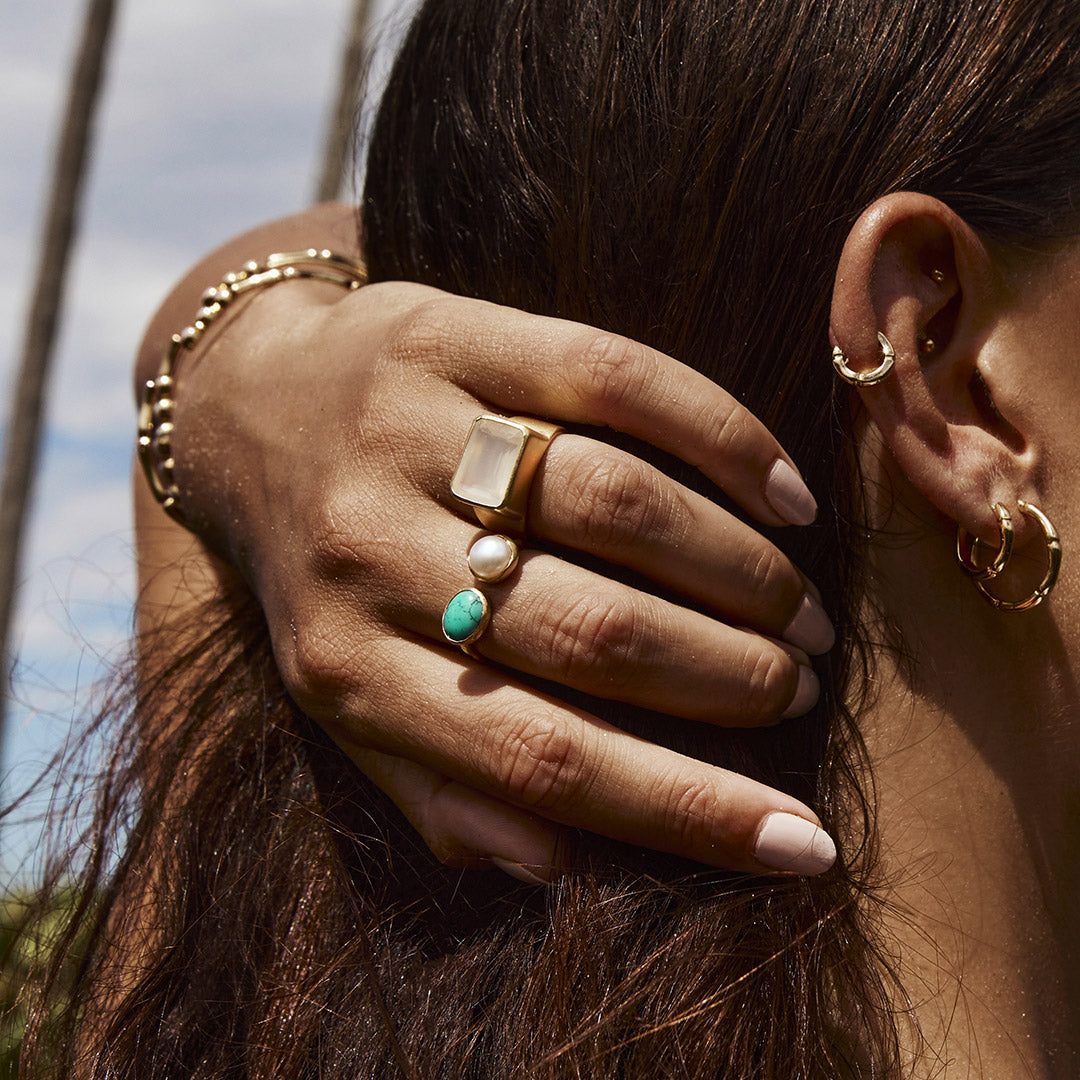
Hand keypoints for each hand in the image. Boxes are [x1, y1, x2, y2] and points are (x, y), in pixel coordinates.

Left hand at [137, 208, 835, 880]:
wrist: (253, 408)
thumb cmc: (322, 574)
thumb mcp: (343, 695)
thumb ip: (430, 785)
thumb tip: (556, 865)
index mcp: (347, 667)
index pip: (538, 759)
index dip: (683, 809)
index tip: (801, 841)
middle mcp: (373, 550)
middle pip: (593, 631)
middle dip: (730, 678)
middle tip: (797, 687)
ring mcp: (414, 431)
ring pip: (618, 505)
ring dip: (738, 571)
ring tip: (798, 610)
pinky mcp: (456, 335)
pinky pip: (615, 381)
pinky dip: (721, 438)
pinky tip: (784, 494)